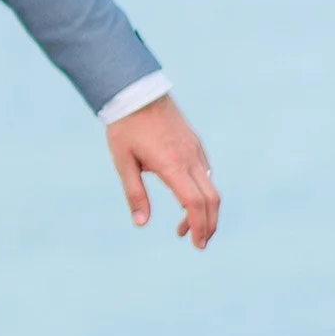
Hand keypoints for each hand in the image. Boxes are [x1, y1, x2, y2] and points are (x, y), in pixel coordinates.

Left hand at [107, 94, 220, 246]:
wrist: (137, 91)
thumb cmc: (125, 127)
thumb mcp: (123, 162)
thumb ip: (134, 193)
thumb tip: (141, 223)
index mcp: (171, 165)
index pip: (194, 203)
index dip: (198, 226)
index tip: (196, 244)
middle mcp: (190, 159)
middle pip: (211, 199)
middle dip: (209, 225)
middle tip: (198, 243)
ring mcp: (196, 150)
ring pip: (211, 187)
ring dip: (204, 210)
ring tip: (185, 225)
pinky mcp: (195, 144)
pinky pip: (206, 174)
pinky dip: (202, 193)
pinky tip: (185, 199)